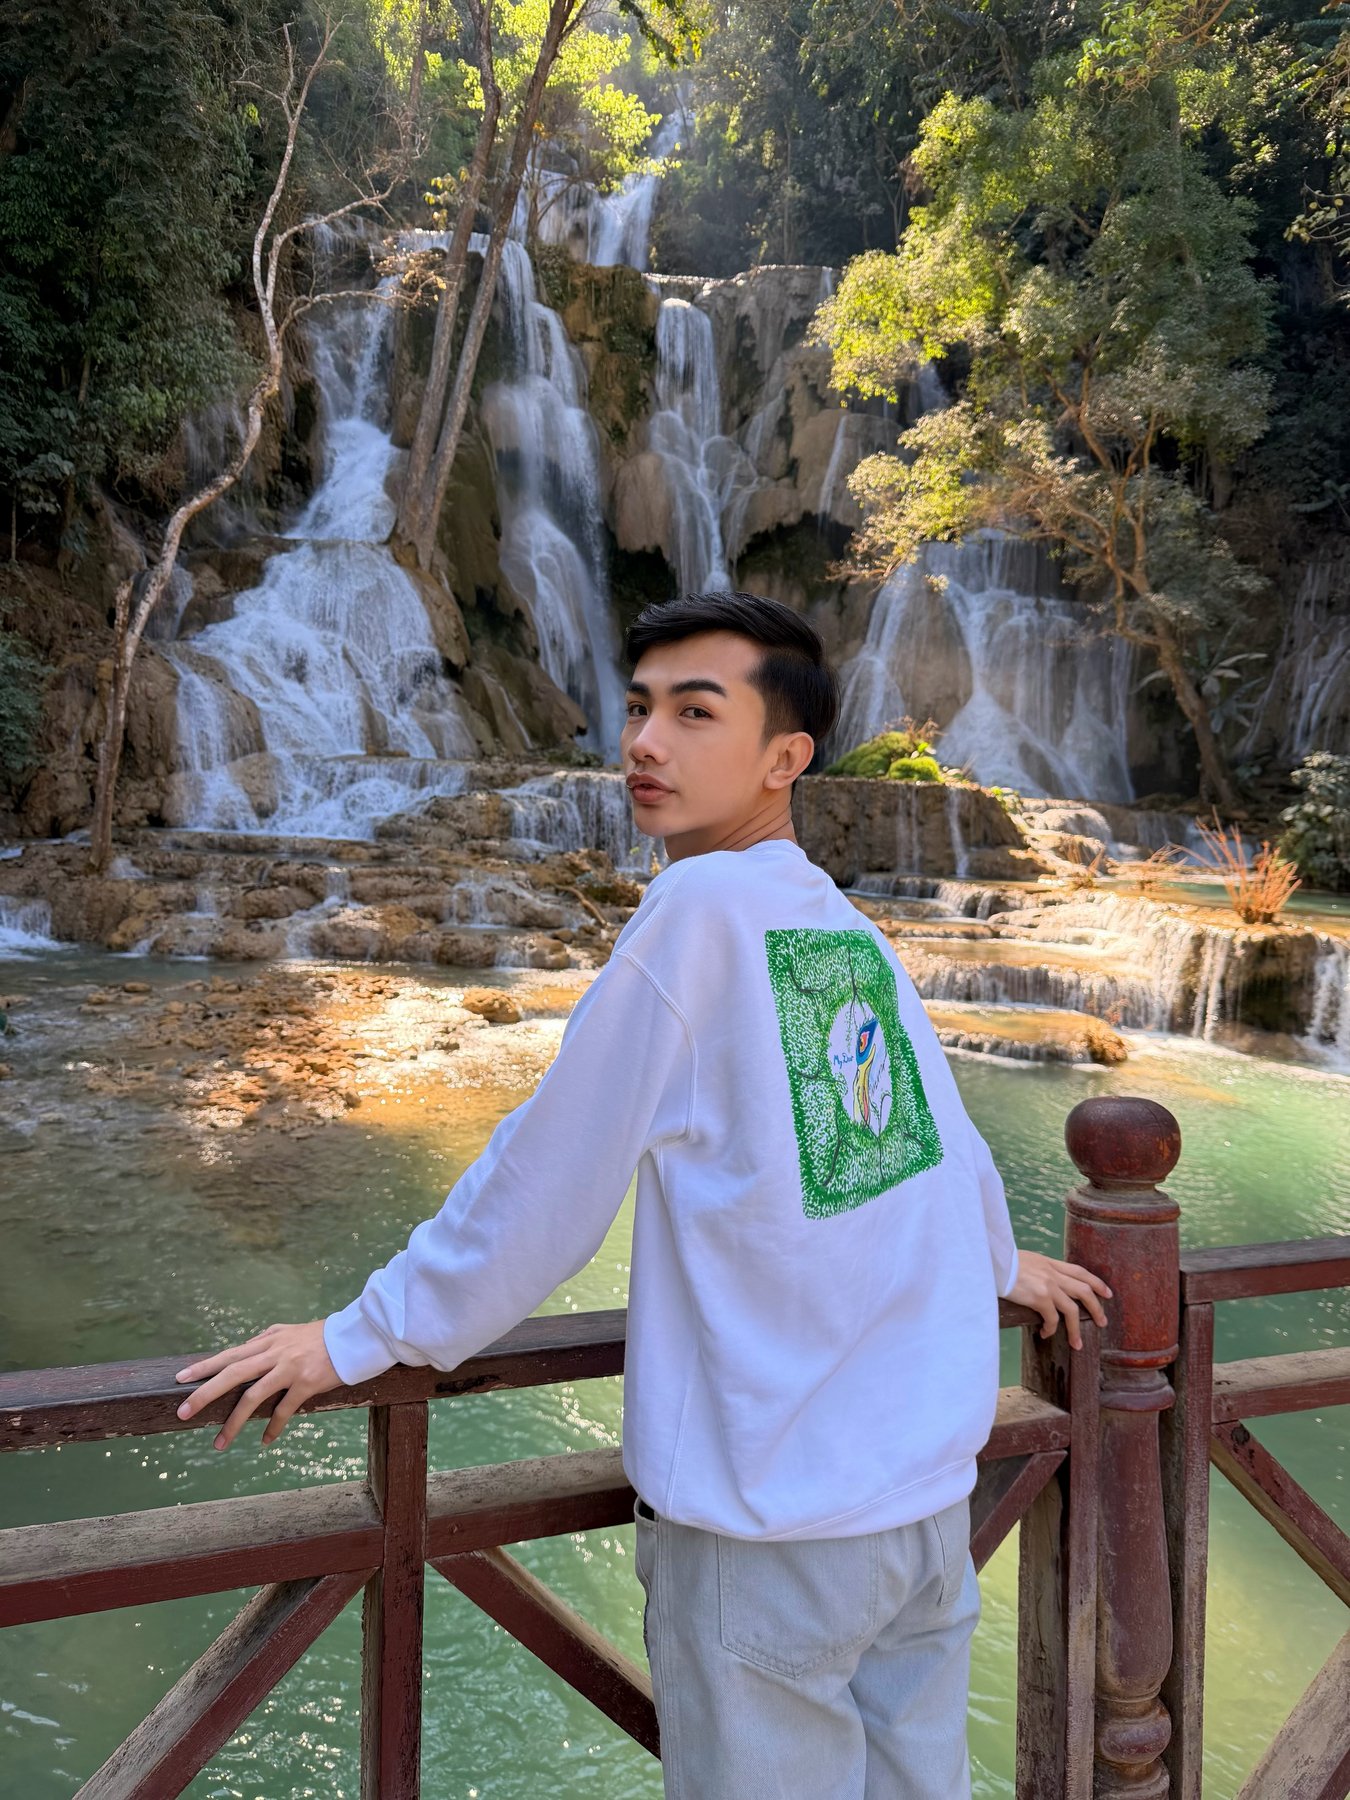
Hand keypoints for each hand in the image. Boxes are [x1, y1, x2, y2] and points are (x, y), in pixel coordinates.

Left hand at [174, 1320, 340, 1450]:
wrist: (354, 1336)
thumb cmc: (322, 1336)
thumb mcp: (290, 1332)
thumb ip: (267, 1339)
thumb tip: (246, 1348)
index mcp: (268, 1341)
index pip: (229, 1354)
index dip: (204, 1366)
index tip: (180, 1378)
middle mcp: (275, 1353)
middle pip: (232, 1374)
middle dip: (205, 1394)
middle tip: (183, 1413)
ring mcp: (289, 1368)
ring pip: (253, 1396)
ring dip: (234, 1422)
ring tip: (220, 1443)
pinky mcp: (306, 1383)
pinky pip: (283, 1410)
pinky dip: (272, 1427)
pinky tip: (264, 1441)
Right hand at [1007, 1251, 1110, 1349]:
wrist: (990, 1261)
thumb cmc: (1002, 1262)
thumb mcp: (1026, 1260)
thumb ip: (1039, 1269)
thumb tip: (1043, 1282)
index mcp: (1050, 1263)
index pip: (1080, 1271)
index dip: (1096, 1282)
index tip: (1107, 1293)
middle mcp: (1052, 1273)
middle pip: (1084, 1290)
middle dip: (1096, 1308)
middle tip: (1102, 1322)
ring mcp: (1048, 1285)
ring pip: (1073, 1310)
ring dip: (1076, 1329)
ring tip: (1077, 1343)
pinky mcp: (1039, 1297)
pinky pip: (1052, 1319)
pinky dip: (1052, 1329)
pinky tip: (1045, 1334)